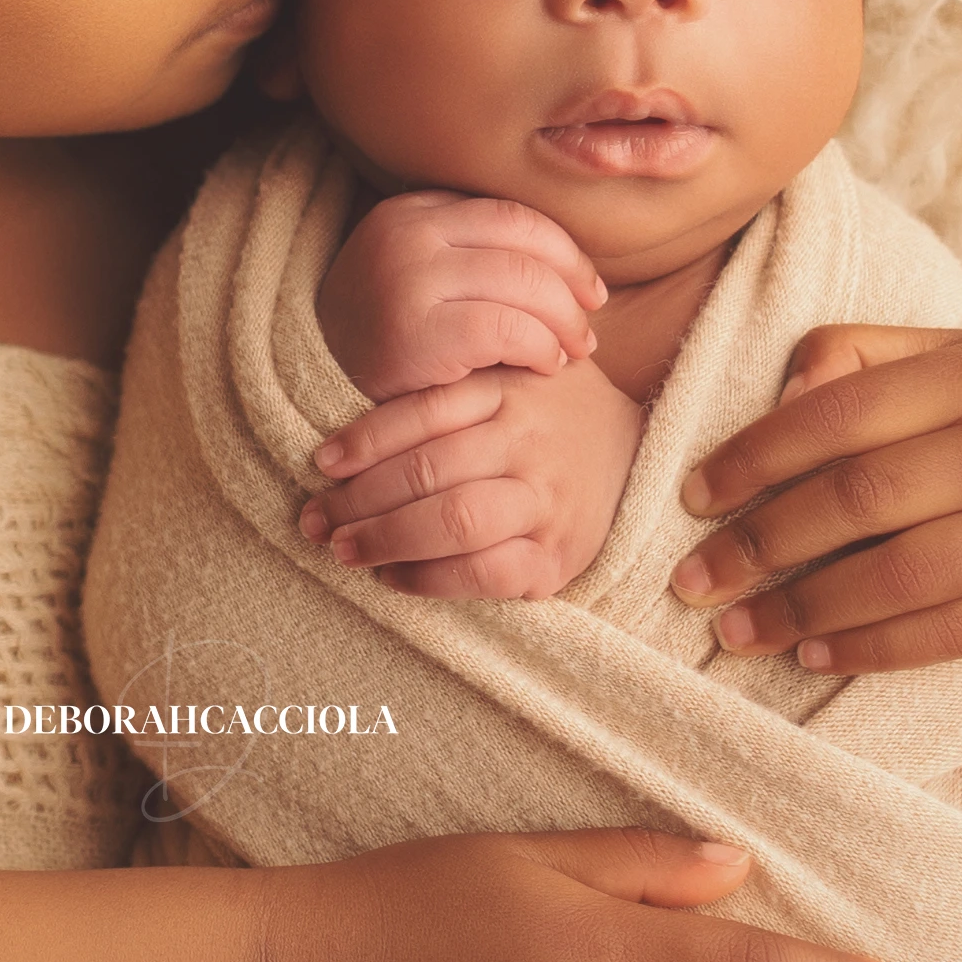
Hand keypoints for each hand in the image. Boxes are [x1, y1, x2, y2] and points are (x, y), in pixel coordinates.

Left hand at [296, 359, 646, 599]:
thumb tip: (351, 441)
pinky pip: (484, 573)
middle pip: (427, 472)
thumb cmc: (553, 418)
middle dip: (359, 502)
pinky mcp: (559, 556)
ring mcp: (546, 500)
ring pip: (453, 522)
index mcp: (509, 391)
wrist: (646, 457)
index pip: (422, 414)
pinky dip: (429, 579)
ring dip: (385, 540)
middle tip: (316, 520)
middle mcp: (528, 443)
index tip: (321, 465)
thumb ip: (449, 396)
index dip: (363, 442)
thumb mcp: (509, 382)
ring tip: (344, 549)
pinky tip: (394, 578)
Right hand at [314, 190, 605, 399]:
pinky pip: (507, 329)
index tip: (588, 289)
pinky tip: (544, 367)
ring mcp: (408, 278)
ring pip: (524, 284)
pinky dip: (539, 348)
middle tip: (590, 325)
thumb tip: (570, 267)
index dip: (563, 252)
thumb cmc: (385, 340)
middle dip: (572, 287)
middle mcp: (408, 234)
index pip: (511, 216)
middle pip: (524, 245)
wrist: (310, 388)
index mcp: (412, 212)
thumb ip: (475, 258)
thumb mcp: (422, 278)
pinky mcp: (416, 330)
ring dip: (563, 323)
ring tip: (573, 351)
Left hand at [665, 328, 961, 716]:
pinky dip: (872, 647)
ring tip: (735, 630)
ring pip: (900, 575)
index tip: (692, 495)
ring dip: (804, 609)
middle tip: (693, 579)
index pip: (840, 412)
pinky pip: (950, 632)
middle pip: (861, 498)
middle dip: (761, 543)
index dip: (755, 456)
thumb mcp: (958, 357)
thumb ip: (865, 356)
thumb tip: (780, 394)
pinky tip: (814, 652)